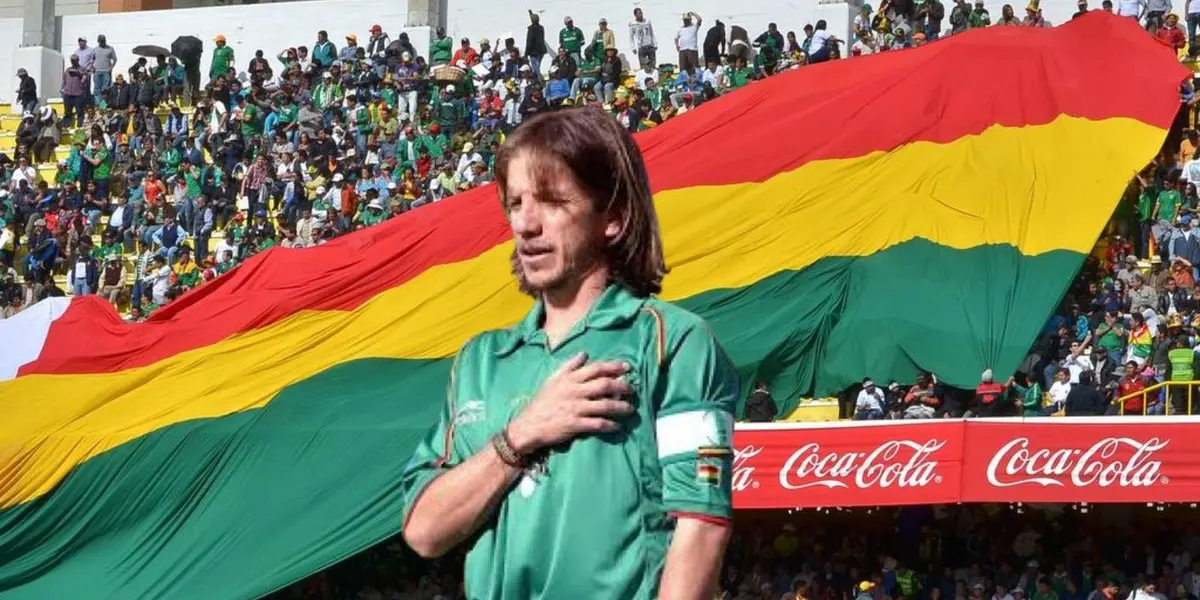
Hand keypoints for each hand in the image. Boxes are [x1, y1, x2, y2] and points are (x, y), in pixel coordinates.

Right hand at [506, 352, 633, 453]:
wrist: (529, 424)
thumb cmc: (543, 401)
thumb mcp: (553, 379)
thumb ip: (569, 366)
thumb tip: (584, 353)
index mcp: (570, 379)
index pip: (595, 368)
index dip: (613, 367)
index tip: (627, 367)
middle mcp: (575, 391)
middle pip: (604, 385)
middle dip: (622, 386)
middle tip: (632, 389)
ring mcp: (576, 408)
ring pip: (605, 405)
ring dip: (620, 407)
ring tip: (630, 409)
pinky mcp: (576, 424)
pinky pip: (597, 423)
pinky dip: (609, 424)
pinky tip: (617, 425)